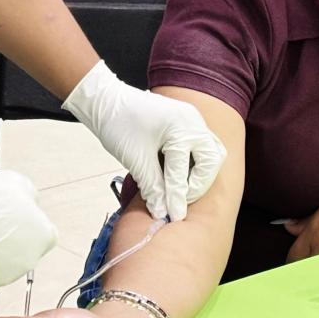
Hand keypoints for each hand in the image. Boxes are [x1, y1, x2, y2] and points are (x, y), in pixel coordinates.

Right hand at [0, 169, 56, 292]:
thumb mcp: (18, 183)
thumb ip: (30, 197)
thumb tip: (29, 202)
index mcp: (43, 238)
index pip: (45, 234)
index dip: (30, 223)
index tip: (17, 216)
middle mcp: (27, 262)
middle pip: (23, 250)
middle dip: (11, 238)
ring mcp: (2, 276)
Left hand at [62, 61, 225, 220]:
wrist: (106, 100)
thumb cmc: (118, 125)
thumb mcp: (135, 160)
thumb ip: (153, 187)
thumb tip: (163, 212)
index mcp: (180, 127)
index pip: (183, 170)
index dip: (177, 197)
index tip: (173, 217)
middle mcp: (193, 121)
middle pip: (211, 161)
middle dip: (198, 184)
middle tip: (180, 201)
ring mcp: (193, 119)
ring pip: (212, 152)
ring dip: (201, 174)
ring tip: (182, 190)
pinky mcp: (187, 122)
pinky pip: (203, 145)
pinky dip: (197, 163)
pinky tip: (181, 175)